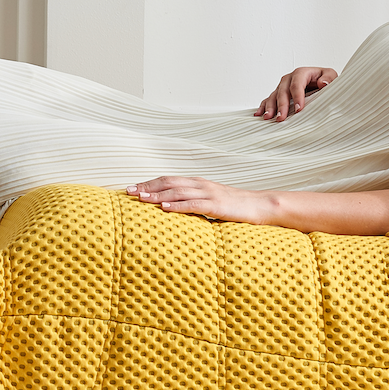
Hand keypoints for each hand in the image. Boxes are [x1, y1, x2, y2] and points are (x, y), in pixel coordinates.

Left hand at [124, 176, 275, 223]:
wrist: (260, 205)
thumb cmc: (234, 207)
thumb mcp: (211, 202)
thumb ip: (194, 203)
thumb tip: (174, 210)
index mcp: (198, 183)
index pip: (169, 180)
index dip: (150, 183)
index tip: (132, 188)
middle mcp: (200, 184)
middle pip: (169, 183)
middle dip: (148, 186)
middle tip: (128, 191)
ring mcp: (209, 193)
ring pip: (178, 192)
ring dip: (158, 194)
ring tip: (141, 198)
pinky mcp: (216, 205)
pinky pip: (193, 204)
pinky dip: (177, 205)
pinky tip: (164, 208)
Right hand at [255, 67, 336, 120]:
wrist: (322, 83)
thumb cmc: (326, 80)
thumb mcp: (331, 75)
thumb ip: (329, 78)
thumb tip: (322, 83)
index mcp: (302, 73)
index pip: (297, 83)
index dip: (297, 96)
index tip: (299, 109)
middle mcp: (289, 79)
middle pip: (283, 91)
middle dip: (281, 105)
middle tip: (281, 117)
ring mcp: (282, 87)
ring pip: (274, 95)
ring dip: (270, 107)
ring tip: (268, 118)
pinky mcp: (278, 94)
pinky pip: (269, 99)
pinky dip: (264, 107)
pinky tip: (259, 114)